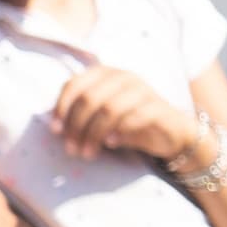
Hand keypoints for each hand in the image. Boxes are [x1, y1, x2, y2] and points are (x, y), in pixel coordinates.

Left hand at [53, 66, 201, 165]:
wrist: (171, 132)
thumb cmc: (130, 122)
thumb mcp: (102, 116)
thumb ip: (82, 115)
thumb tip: (57, 128)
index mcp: (105, 73)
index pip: (75, 84)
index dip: (62, 107)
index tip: (56, 131)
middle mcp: (123, 77)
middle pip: (90, 98)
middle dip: (76, 126)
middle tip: (71, 149)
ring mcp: (142, 90)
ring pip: (109, 109)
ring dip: (94, 134)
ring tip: (87, 152)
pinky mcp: (158, 107)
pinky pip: (133, 118)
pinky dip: (118, 132)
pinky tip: (110, 144)